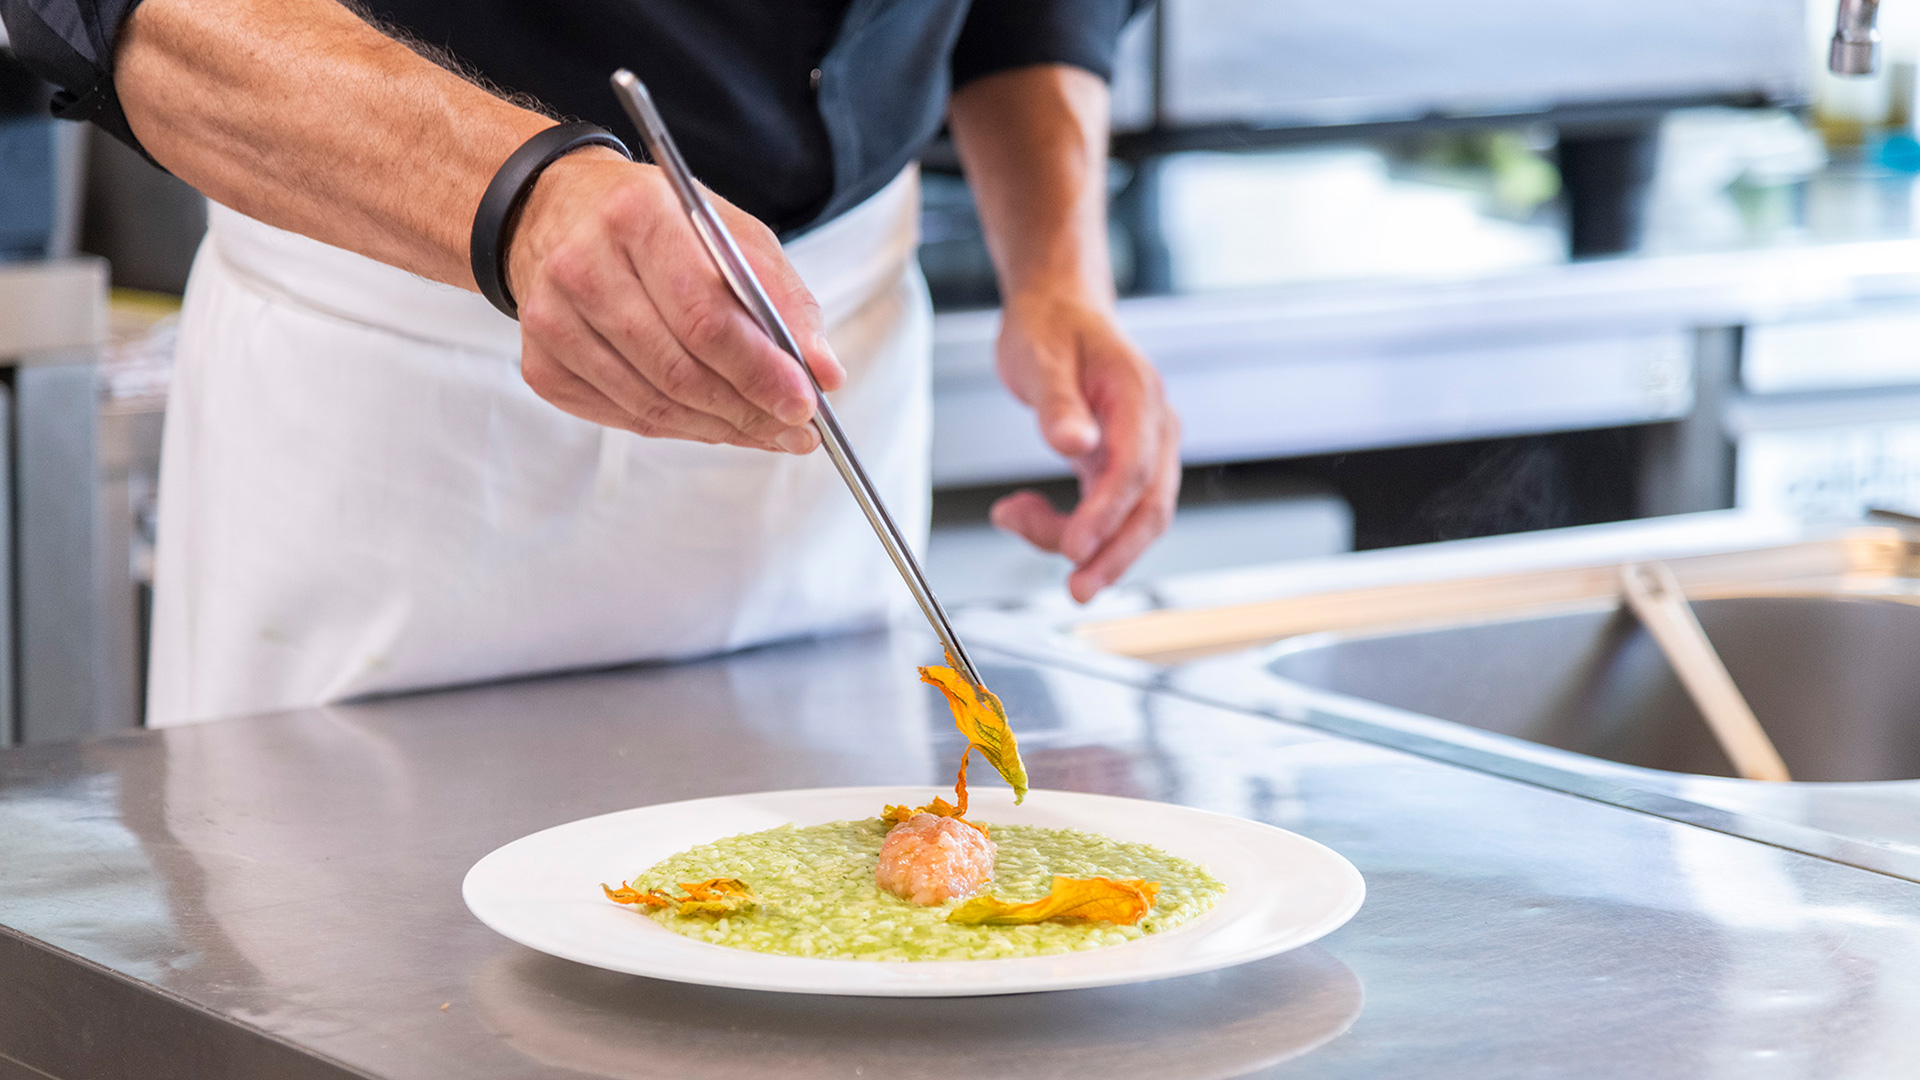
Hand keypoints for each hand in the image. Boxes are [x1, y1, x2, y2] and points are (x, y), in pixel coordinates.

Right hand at [505, 149, 843, 451]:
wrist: (553, 213)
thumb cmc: (651, 221)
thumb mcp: (726, 230)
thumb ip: (781, 297)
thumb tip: (824, 372)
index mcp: (637, 216)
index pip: (706, 316)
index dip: (760, 370)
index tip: (805, 402)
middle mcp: (583, 267)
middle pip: (680, 370)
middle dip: (749, 410)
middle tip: (795, 428)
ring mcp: (552, 321)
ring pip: (653, 405)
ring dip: (720, 427)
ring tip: (765, 429)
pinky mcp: (541, 366)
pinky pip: (624, 418)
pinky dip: (679, 428)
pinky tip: (712, 420)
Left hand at [989, 294, 1180, 601]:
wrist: (1058, 308)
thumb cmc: (1051, 327)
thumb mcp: (1041, 358)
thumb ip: (1058, 404)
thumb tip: (1074, 443)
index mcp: (1138, 396)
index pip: (1135, 468)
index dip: (1107, 513)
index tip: (1075, 547)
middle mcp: (1153, 426)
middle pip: (1151, 506)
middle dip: (1115, 554)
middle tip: (1077, 589)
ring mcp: (1143, 447)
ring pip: (1134, 517)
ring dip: (1089, 545)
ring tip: (1018, 523)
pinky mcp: (1121, 463)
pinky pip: (1108, 510)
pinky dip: (1073, 525)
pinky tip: (1027, 516)